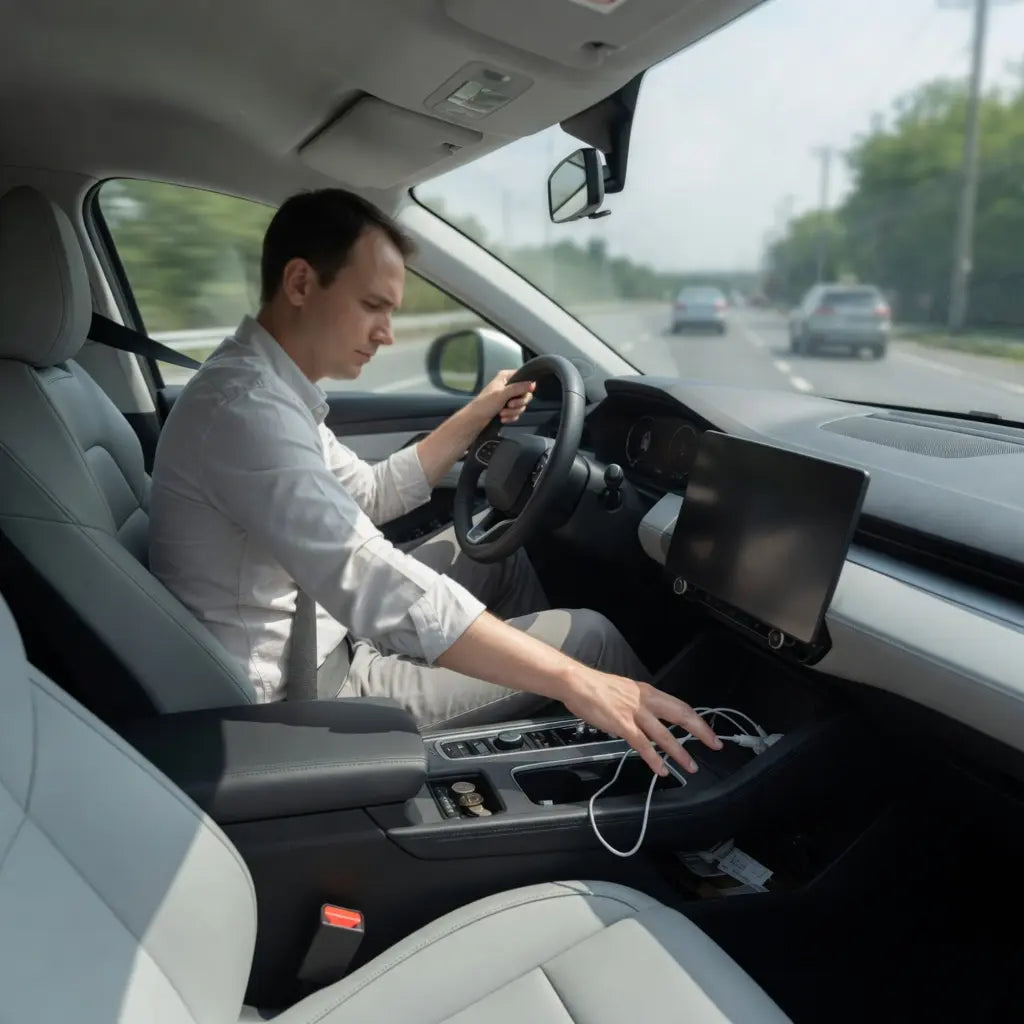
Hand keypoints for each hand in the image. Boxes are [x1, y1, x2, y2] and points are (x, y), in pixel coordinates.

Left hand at [470, 370, 535, 426]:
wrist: (475, 420)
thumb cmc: (484, 405)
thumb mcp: (502, 394)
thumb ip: (518, 388)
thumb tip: (532, 384)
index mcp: (505, 377)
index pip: (523, 378)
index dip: (525, 387)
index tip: (522, 394)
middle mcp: (508, 386)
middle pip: (525, 394)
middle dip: (518, 403)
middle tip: (509, 405)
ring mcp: (508, 398)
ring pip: (521, 405)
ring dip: (513, 412)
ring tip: (502, 413)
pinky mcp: (508, 408)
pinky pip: (517, 412)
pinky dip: (511, 416)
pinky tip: (503, 418)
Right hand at [562, 669, 722, 776]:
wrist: (577, 682)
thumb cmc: (596, 688)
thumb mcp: (626, 691)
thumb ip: (639, 705)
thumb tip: (648, 720)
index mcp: (647, 692)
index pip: (680, 705)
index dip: (697, 719)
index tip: (709, 731)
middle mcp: (645, 700)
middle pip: (681, 715)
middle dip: (700, 731)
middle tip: (714, 744)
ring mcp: (634, 712)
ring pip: (664, 734)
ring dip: (679, 752)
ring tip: (690, 766)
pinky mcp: (622, 724)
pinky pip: (642, 744)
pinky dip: (654, 759)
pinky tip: (660, 769)